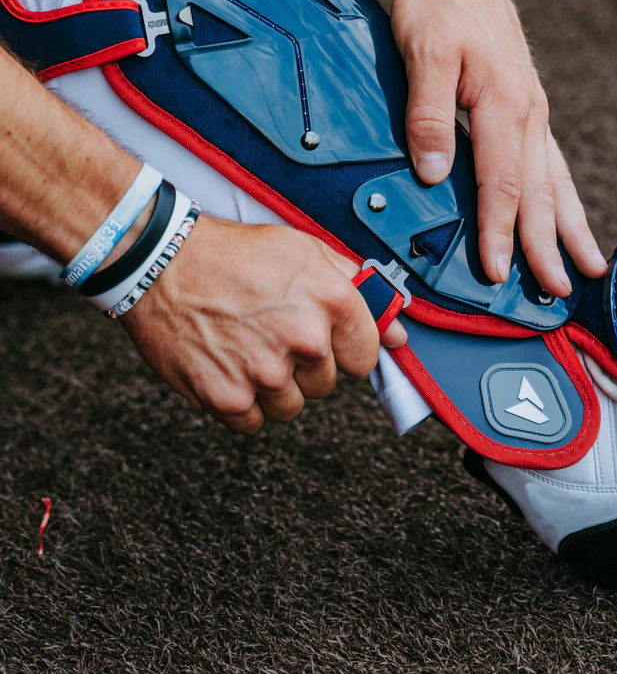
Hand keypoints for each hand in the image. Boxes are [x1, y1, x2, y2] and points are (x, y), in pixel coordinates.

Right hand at [121, 216, 404, 432]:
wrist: (160, 262)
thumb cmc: (233, 253)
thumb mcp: (305, 251)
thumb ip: (358, 289)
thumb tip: (399, 331)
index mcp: (331, 301)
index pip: (365, 355)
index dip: (343, 347)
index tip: (324, 338)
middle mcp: (305, 339)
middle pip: (326, 382)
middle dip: (305, 363)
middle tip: (272, 332)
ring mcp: (266, 372)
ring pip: (291, 405)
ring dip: (274, 386)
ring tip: (247, 348)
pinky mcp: (227, 398)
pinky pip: (254, 422)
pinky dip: (242, 402)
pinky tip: (228, 367)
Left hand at [391, 0, 606, 298]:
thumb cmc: (439, 8)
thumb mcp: (423, 53)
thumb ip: (429, 114)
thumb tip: (435, 173)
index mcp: (504, 105)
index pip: (502, 184)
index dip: (499, 232)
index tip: (496, 272)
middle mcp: (528, 114)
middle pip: (540, 193)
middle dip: (547, 246)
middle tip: (558, 291)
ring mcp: (534, 112)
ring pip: (557, 181)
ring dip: (570, 228)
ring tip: (588, 265)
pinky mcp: (529, 108)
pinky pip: (553, 163)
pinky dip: (563, 197)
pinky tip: (568, 215)